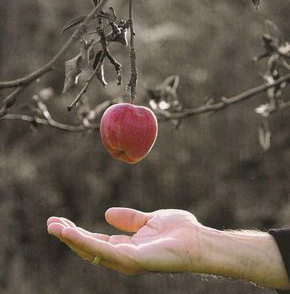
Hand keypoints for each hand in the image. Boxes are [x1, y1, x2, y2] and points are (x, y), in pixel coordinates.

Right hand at [47, 208, 201, 274]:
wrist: (198, 239)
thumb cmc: (179, 231)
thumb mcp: (148, 220)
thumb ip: (130, 219)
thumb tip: (106, 214)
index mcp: (128, 247)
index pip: (97, 241)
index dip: (79, 232)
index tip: (62, 221)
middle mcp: (124, 257)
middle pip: (91, 247)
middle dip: (70, 236)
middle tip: (51, 224)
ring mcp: (128, 261)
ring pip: (93, 251)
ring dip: (72, 239)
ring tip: (55, 227)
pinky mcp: (134, 261)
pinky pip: (105, 252)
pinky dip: (87, 243)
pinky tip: (72, 233)